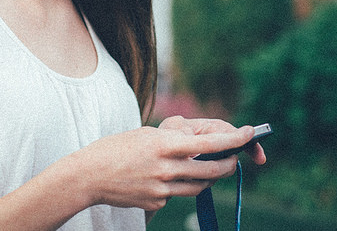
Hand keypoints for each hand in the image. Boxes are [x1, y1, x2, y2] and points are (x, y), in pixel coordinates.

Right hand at [68, 119, 256, 211]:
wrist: (88, 176)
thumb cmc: (115, 149)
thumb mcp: (145, 135)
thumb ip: (173, 142)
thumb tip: (196, 147)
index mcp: (164, 145)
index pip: (209, 145)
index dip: (233, 141)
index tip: (249, 134)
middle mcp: (166, 168)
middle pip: (211, 171)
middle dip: (228, 164)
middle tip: (234, 159)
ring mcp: (162, 188)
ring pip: (198, 187)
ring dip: (208, 179)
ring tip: (207, 169)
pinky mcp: (156, 202)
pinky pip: (176, 195)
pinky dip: (177, 186)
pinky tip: (161, 179)